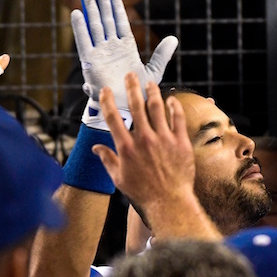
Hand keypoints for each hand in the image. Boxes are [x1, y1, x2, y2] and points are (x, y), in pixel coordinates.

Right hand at [71, 0, 177, 129]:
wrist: (129, 111)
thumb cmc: (140, 95)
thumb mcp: (154, 72)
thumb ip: (161, 54)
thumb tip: (172, 38)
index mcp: (126, 49)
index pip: (120, 23)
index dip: (117, 8)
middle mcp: (112, 49)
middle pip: (106, 21)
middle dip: (102, 3)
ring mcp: (101, 54)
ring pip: (95, 28)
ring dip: (91, 10)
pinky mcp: (91, 63)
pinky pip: (84, 43)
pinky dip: (80, 28)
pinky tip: (76, 13)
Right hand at [91, 72, 194, 214]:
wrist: (168, 201)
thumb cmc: (142, 192)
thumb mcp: (119, 178)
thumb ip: (107, 159)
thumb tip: (96, 148)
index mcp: (126, 147)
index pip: (113, 117)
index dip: (108, 101)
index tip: (106, 90)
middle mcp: (144, 139)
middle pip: (136, 105)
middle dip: (132, 87)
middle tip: (131, 75)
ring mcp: (163, 139)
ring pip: (157, 107)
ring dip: (153, 92)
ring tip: (150, 83)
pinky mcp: (180, 142)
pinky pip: (177, 118)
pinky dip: (173, 107)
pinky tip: (171, 100)